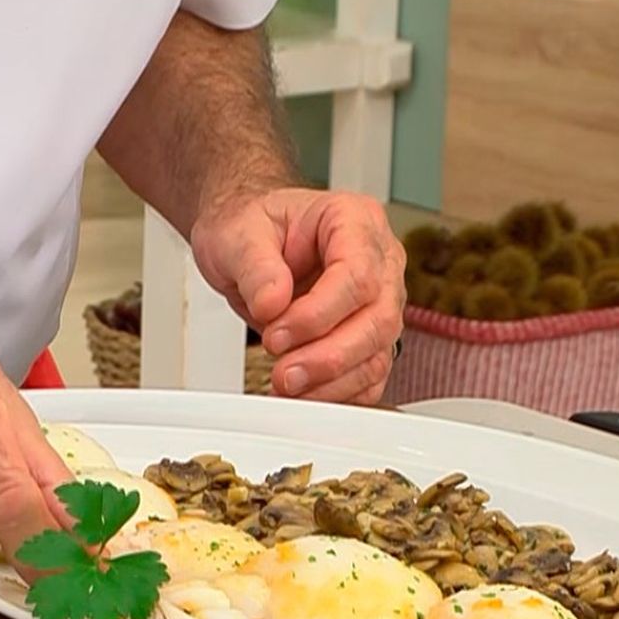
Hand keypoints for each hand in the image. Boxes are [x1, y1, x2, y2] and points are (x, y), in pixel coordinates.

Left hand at [190, 187, 405, 403]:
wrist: (249, 244)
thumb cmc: (252, 228)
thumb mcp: (239, 234)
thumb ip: (256, 266)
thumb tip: (273, 303)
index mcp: (355, 222)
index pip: (358, 274)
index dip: (319, 314)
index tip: (277, 334)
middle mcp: (379, 262)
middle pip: (378, 320)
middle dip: (329, 356)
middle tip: (283, 374)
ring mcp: (378, 302)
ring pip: (377, 354)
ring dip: (332, 382)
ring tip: (286, 388)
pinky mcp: (368, 338)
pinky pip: (368, 376)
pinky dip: (336, 394)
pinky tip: (302, 396)